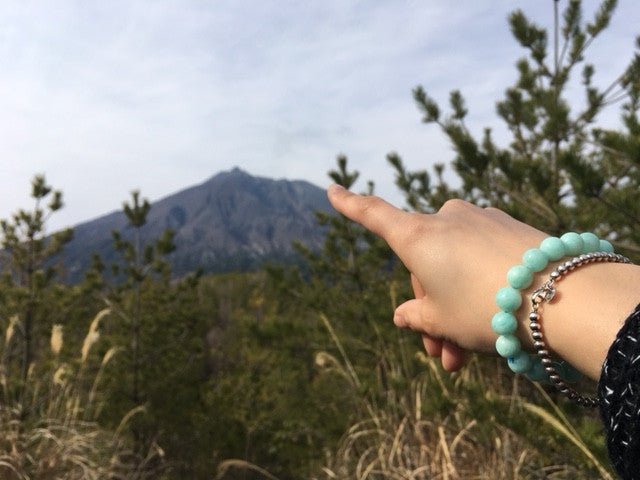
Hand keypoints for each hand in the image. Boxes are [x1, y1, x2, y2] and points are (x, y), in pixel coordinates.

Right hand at [327, 185, 547, 370]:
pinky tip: (494, 319)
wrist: (561, 295)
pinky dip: (480, 286)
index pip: (373, 214)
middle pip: (423, 264)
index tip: (331, 189)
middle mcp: (445, 219)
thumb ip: (416, 316)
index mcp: (417, 237)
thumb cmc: (486, 308)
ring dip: (456, 307)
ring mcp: (480, 220)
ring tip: (466, 355)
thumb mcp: (442, 321)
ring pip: (454, 266)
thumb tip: (403, 315)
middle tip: (442, 355)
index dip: (350, 204)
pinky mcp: (510, 227)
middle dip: (430, 309)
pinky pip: (482, 257)